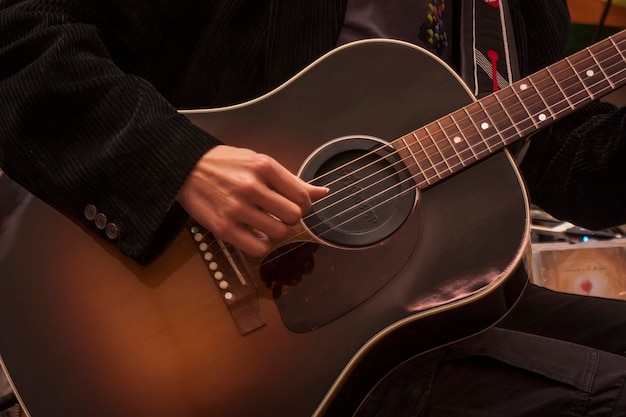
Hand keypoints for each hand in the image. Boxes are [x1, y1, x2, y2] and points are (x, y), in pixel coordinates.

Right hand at [176, 145, 327, 256]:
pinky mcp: (223, 228)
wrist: (186, 168)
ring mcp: (236, 208)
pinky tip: (256, 235)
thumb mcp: (260, 162)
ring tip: (265, 223)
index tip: (294, 205)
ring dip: (276, 231)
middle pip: (294, 216)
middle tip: (279, 214)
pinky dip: (262, 245)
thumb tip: (323, 193)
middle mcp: (251, 186)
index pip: (302, 196)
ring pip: (279, 233)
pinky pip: (258, 248)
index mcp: (263, 166)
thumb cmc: (227, 164)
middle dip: (291, 218)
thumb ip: (291, 180)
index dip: (304, 205)